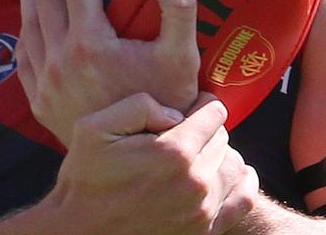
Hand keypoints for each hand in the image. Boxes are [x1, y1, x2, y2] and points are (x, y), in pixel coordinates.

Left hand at [17, 0, 202, 143]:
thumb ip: (180, 12)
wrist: (133, 163)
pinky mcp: (36, 97)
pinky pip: (23, 49)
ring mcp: (43, 79)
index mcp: (90, 44)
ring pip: (27, 17)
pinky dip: (27, 21)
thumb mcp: (182, 61)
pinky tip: (35, 11)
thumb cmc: (164, 108)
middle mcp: (59, 59)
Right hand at [48, 92, 256, 234]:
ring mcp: (203, 210)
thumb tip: (176, 113)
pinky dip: (242, 182)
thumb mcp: (94, 128)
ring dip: (221, 154)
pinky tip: (228, 174)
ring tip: (200, 153)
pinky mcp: (205, 231)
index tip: (191, 106)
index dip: (202, 103)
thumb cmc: (85, 180)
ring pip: (235, 164)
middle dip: (206, 130)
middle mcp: (195, 182)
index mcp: (173, 152)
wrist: (82, 233)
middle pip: (223, 138)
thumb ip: (139, 105)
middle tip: (185, 132)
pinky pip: (243, 200)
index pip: (213, 113)